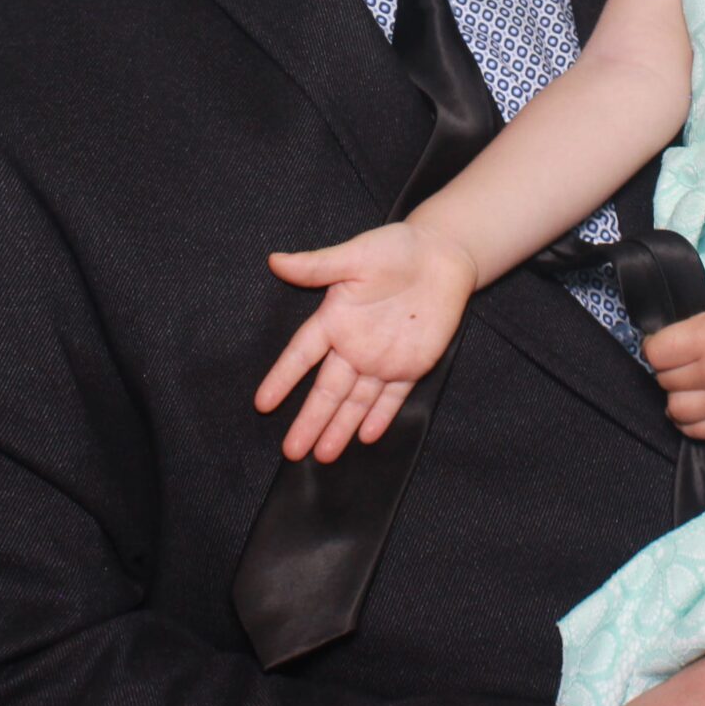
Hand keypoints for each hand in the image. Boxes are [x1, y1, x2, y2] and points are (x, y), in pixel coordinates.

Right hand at [255, 223, 475, 462]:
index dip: (283, 378)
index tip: (263, 404)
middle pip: (327, 390)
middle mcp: (353, 346)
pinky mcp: (411, 365)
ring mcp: (381, 359)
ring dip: (340, 428)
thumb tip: (275, 260)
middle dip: (310, 420)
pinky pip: (392, 397)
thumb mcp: (354, 256)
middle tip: (291, 450)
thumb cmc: (395, 249)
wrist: (441, 255)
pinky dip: (381, 417)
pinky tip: (366, 437)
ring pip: (356, 401)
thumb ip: (316, 266)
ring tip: (322, 456)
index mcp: (335, 319)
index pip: (302, 355)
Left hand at [643, 281, 704, 439]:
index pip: (656, 353)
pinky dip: (689, 421)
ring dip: (676, 395)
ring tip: (689, 384)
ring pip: (676, 409)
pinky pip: (699, 432)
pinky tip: (697, 405)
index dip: (654, 346)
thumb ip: (695, 315)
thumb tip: (667, 334)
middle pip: (665, 380)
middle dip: (667, 368)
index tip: (662, 343)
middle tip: (681, 360)